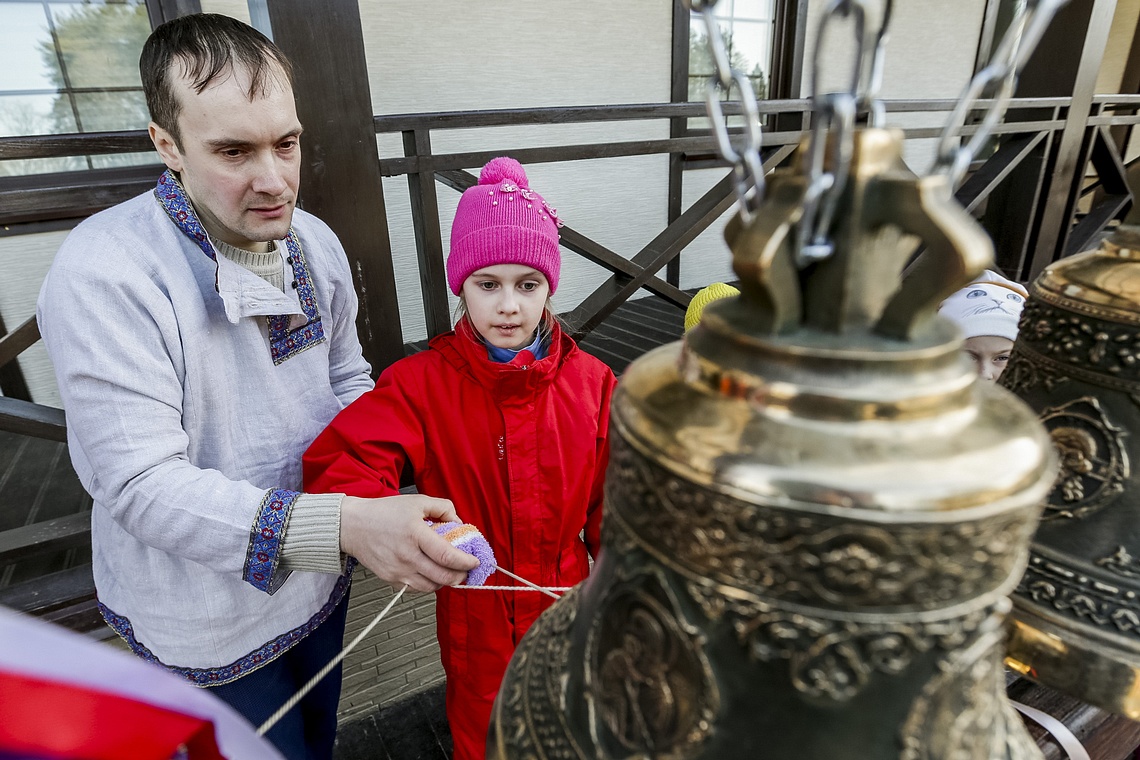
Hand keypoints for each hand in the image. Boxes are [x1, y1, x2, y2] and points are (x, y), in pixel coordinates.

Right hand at [340, 494, 478, 591]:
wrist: (353, 525)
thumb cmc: (383, 512)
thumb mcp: (417, 501)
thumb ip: (443, 508)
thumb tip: (459, 522)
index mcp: (414, 534)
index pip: (446, 555)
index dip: (465, 562)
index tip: (474, 561)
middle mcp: (406, 555)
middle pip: (442, 576)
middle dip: (460, 576)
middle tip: (466, 570)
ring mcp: (397, 570)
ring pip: (430, 587)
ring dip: (445, 582)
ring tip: (450, 572)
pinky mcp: (390, 579)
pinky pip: (415, 589)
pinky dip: (428, 585)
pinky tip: (431, 573)